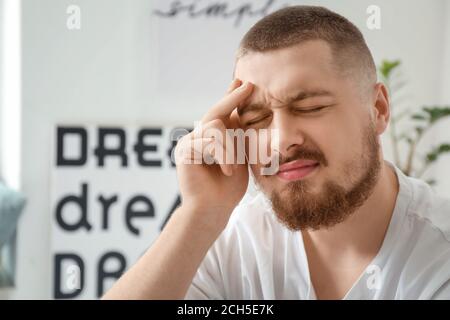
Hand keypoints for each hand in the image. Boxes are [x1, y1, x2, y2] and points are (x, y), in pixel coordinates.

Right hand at [174, 79, 253, 228]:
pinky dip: (223, 155)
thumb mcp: (239, 157)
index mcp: (211, 140)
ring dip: (230, 147)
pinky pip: (209, 140)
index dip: (231, 98)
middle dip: (232, 99)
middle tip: (246, 85)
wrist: (213, 210)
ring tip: (232, 167)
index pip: (221, 114)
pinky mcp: (185, 150)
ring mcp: (189, 143)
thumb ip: (239, 137)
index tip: (240, 81)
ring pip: (215, 127)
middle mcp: (198, 138)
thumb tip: (244, 112)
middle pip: (216, 112)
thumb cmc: (227, 189)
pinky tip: (226, 170)